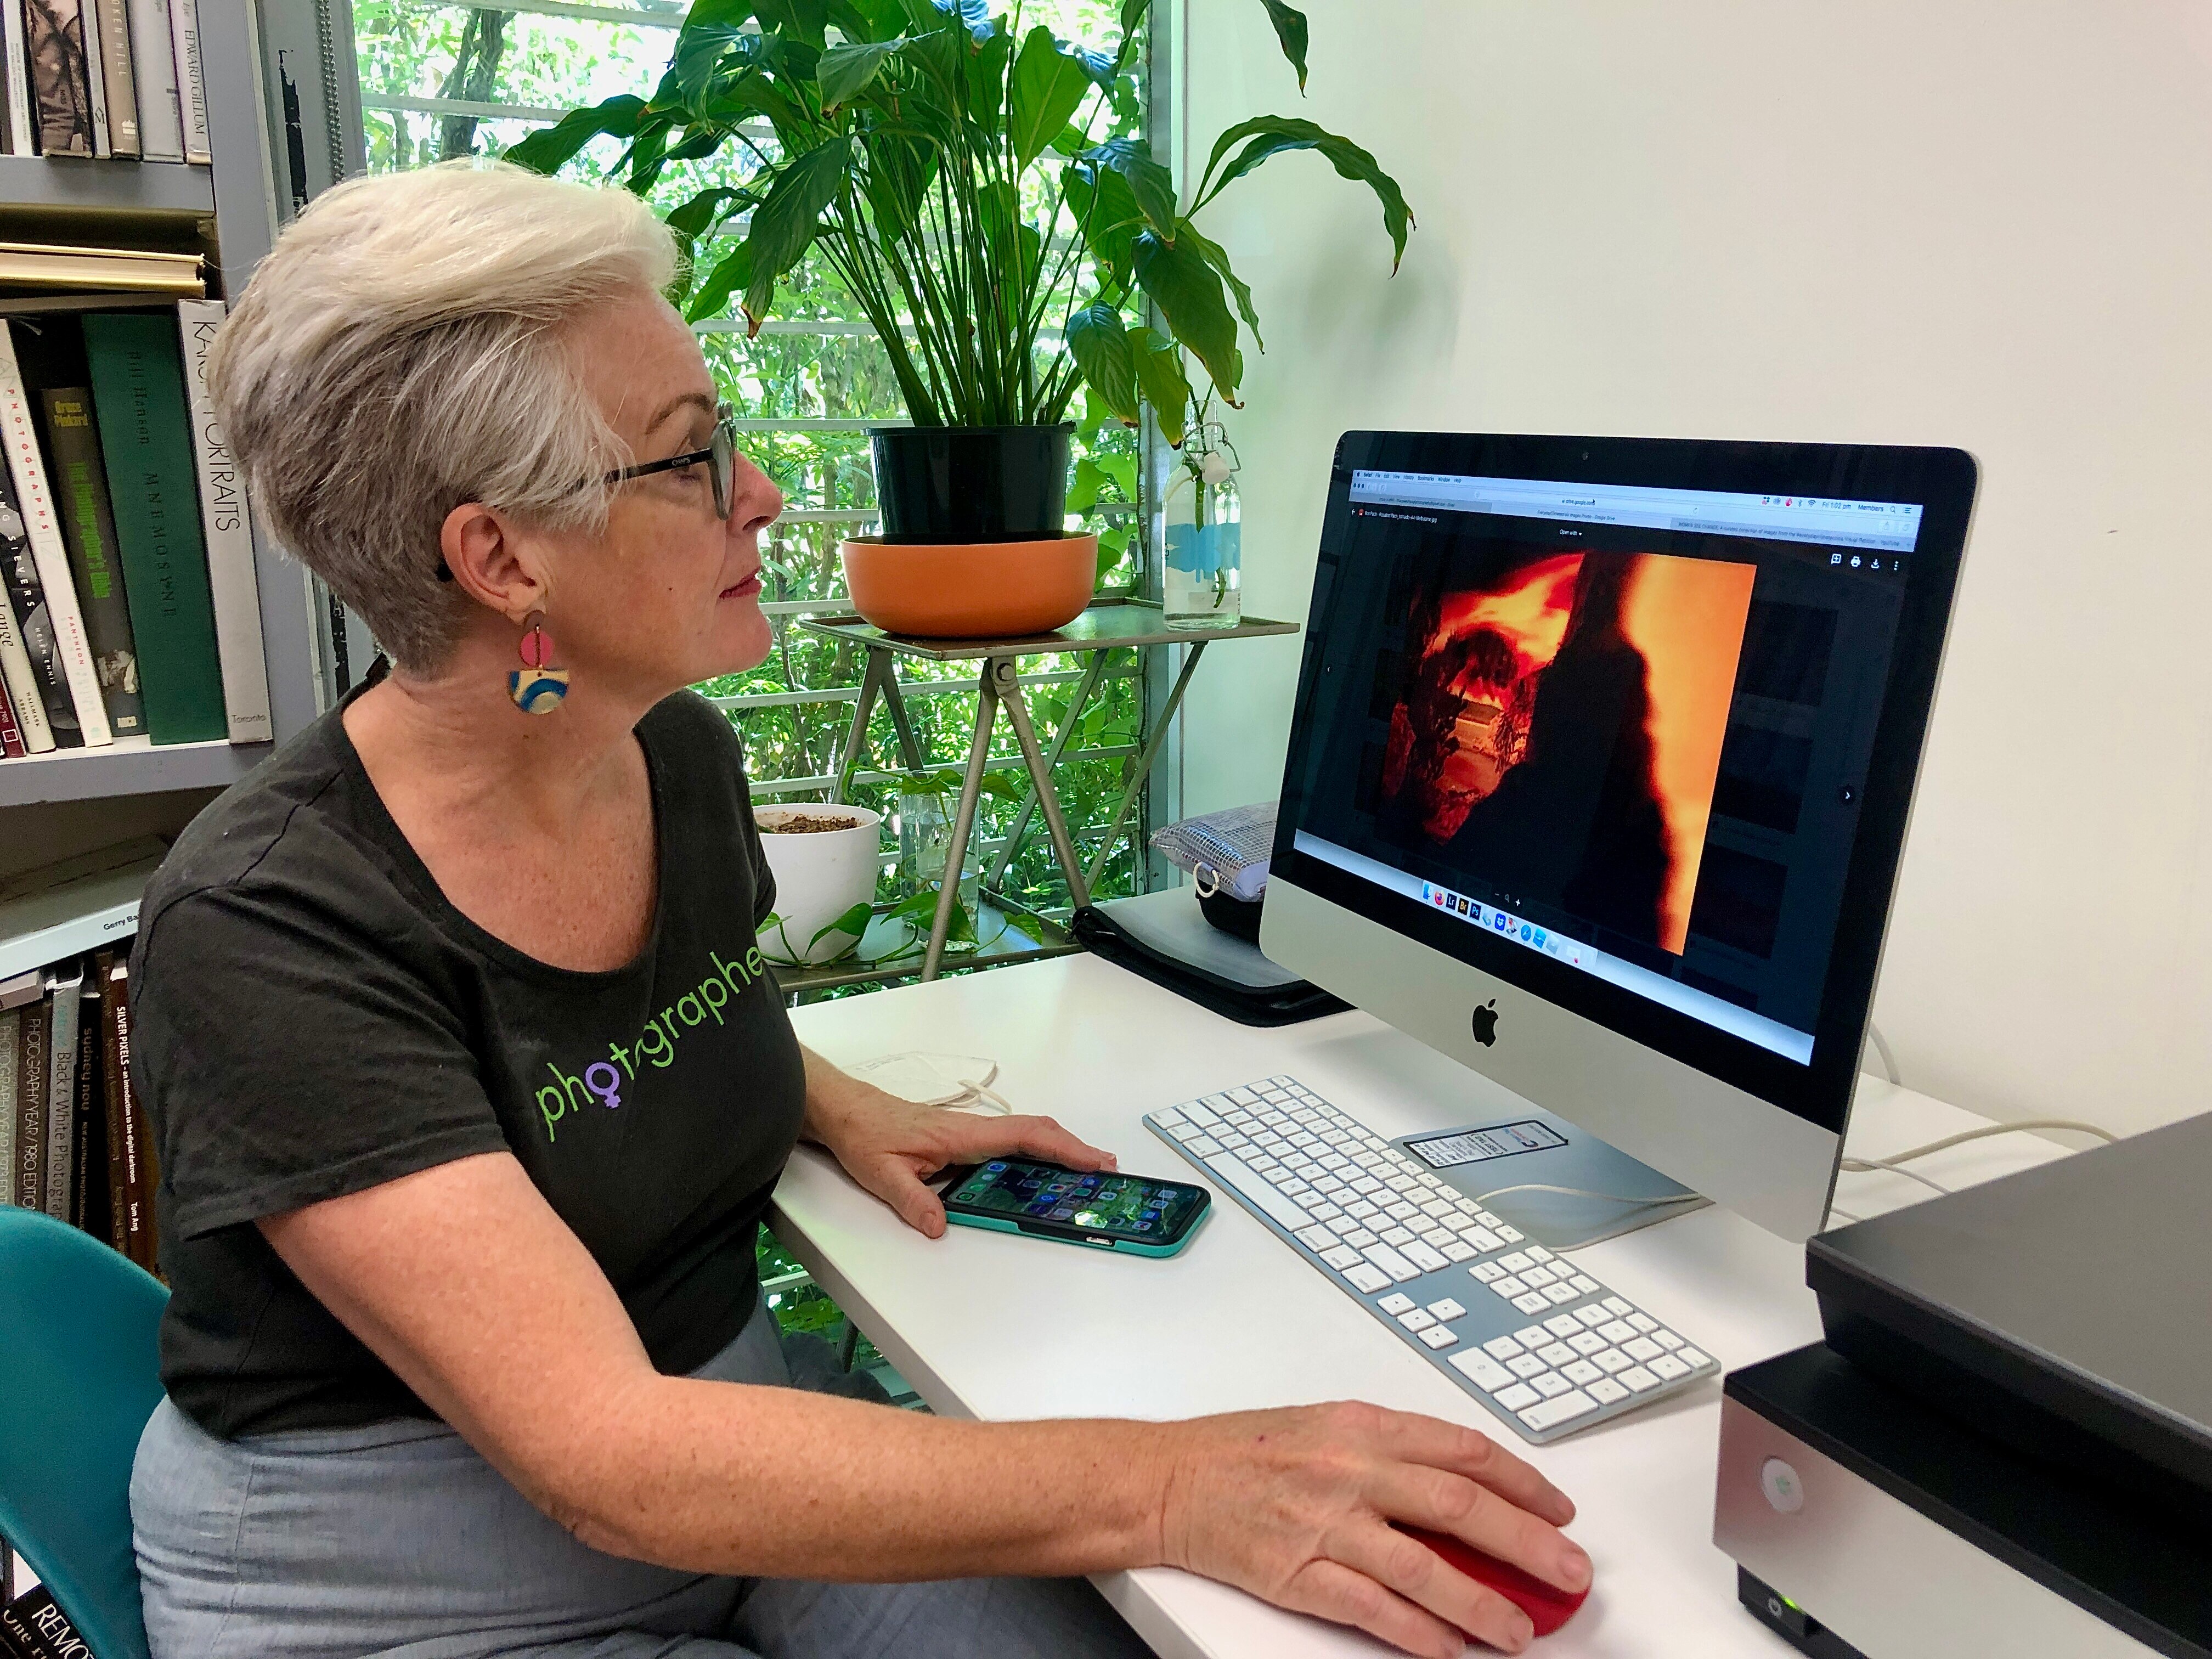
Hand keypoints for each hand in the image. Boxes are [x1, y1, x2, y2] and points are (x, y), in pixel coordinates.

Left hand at [801, 1060, 1115, 1238]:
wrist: (846, 1110)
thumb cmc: (865, 1135)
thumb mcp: (882, 1173)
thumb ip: (912, 1201)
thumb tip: (940, 1227)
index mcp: (962, 1134)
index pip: (1024, 1137)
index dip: (1062, 1148)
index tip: (1093, 1161)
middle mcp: (973, 1129)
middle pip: (1036, 1131)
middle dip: (1074, 1148)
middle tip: (1107, 1170)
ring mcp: (970, 1133)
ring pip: (1026, 1135)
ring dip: (1058, 1149)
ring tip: (1087, 1170)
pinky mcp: (963, 1139)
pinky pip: (1010, 1142)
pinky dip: (1037, 1151)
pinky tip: (1043, 1169)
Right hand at [1156, 1400, 1586, 1656]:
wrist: (1169, 1480)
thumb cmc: (1246, 1451)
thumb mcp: (1327, 1425)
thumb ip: (1392, 1451)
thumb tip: (1467, 1491)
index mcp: (1363, 1425)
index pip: (1465, 1451)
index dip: (1523, 1483)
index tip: (1559, 1510)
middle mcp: (1350, 1470)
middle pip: (1461, 1507)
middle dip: (1528, 1543)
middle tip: (1570, 1572)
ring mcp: (1325, 1525)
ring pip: (1425, 1569)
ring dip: (1483, 1604)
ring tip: (1521, 1629)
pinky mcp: (1297, 1574)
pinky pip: (1372, 1609)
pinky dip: (1417, 1633)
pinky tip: (1450, 1649)